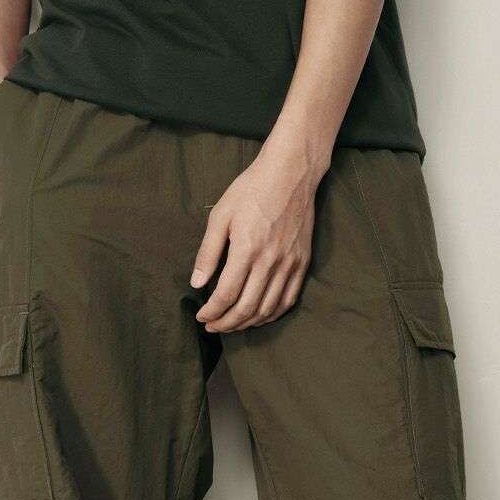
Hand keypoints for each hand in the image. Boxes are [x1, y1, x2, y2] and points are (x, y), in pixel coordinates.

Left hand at [191, 141, 323, 332]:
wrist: (291, 173)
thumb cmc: (251, 189)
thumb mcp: (221, 215)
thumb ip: (208, 252)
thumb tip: (197, 283)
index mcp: (247, 249)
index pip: (226, 295)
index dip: (211, 312)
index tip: (202, 316)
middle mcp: (270, 261)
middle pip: (246, 308)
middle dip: (226, 324)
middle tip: (213, 327)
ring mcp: (289, 264)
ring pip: (268, 309)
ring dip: (247, 323)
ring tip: (232, 325)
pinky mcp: (302, 263)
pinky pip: (288, 300)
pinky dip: (272, 315)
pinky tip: (259, 317)